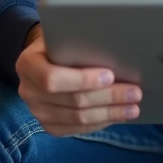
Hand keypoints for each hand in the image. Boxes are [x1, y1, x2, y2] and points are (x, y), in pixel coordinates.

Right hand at [15, 27, 142, 136]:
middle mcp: (28, 91)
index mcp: (27, 64)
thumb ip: (77, 40)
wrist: (44, 57)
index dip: (83, 79)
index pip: (53, 78)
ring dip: (110, 113)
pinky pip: (78, 129)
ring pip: (78, 118)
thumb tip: (112, 45)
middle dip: (108, 97)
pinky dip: (101, 122)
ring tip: (133, 107)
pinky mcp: (49, 125)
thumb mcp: (62, 33)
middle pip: (73, 100)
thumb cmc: (60, 41)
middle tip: (134, 92)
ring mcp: (37, 111)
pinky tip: (118, 115)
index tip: (110, 75)